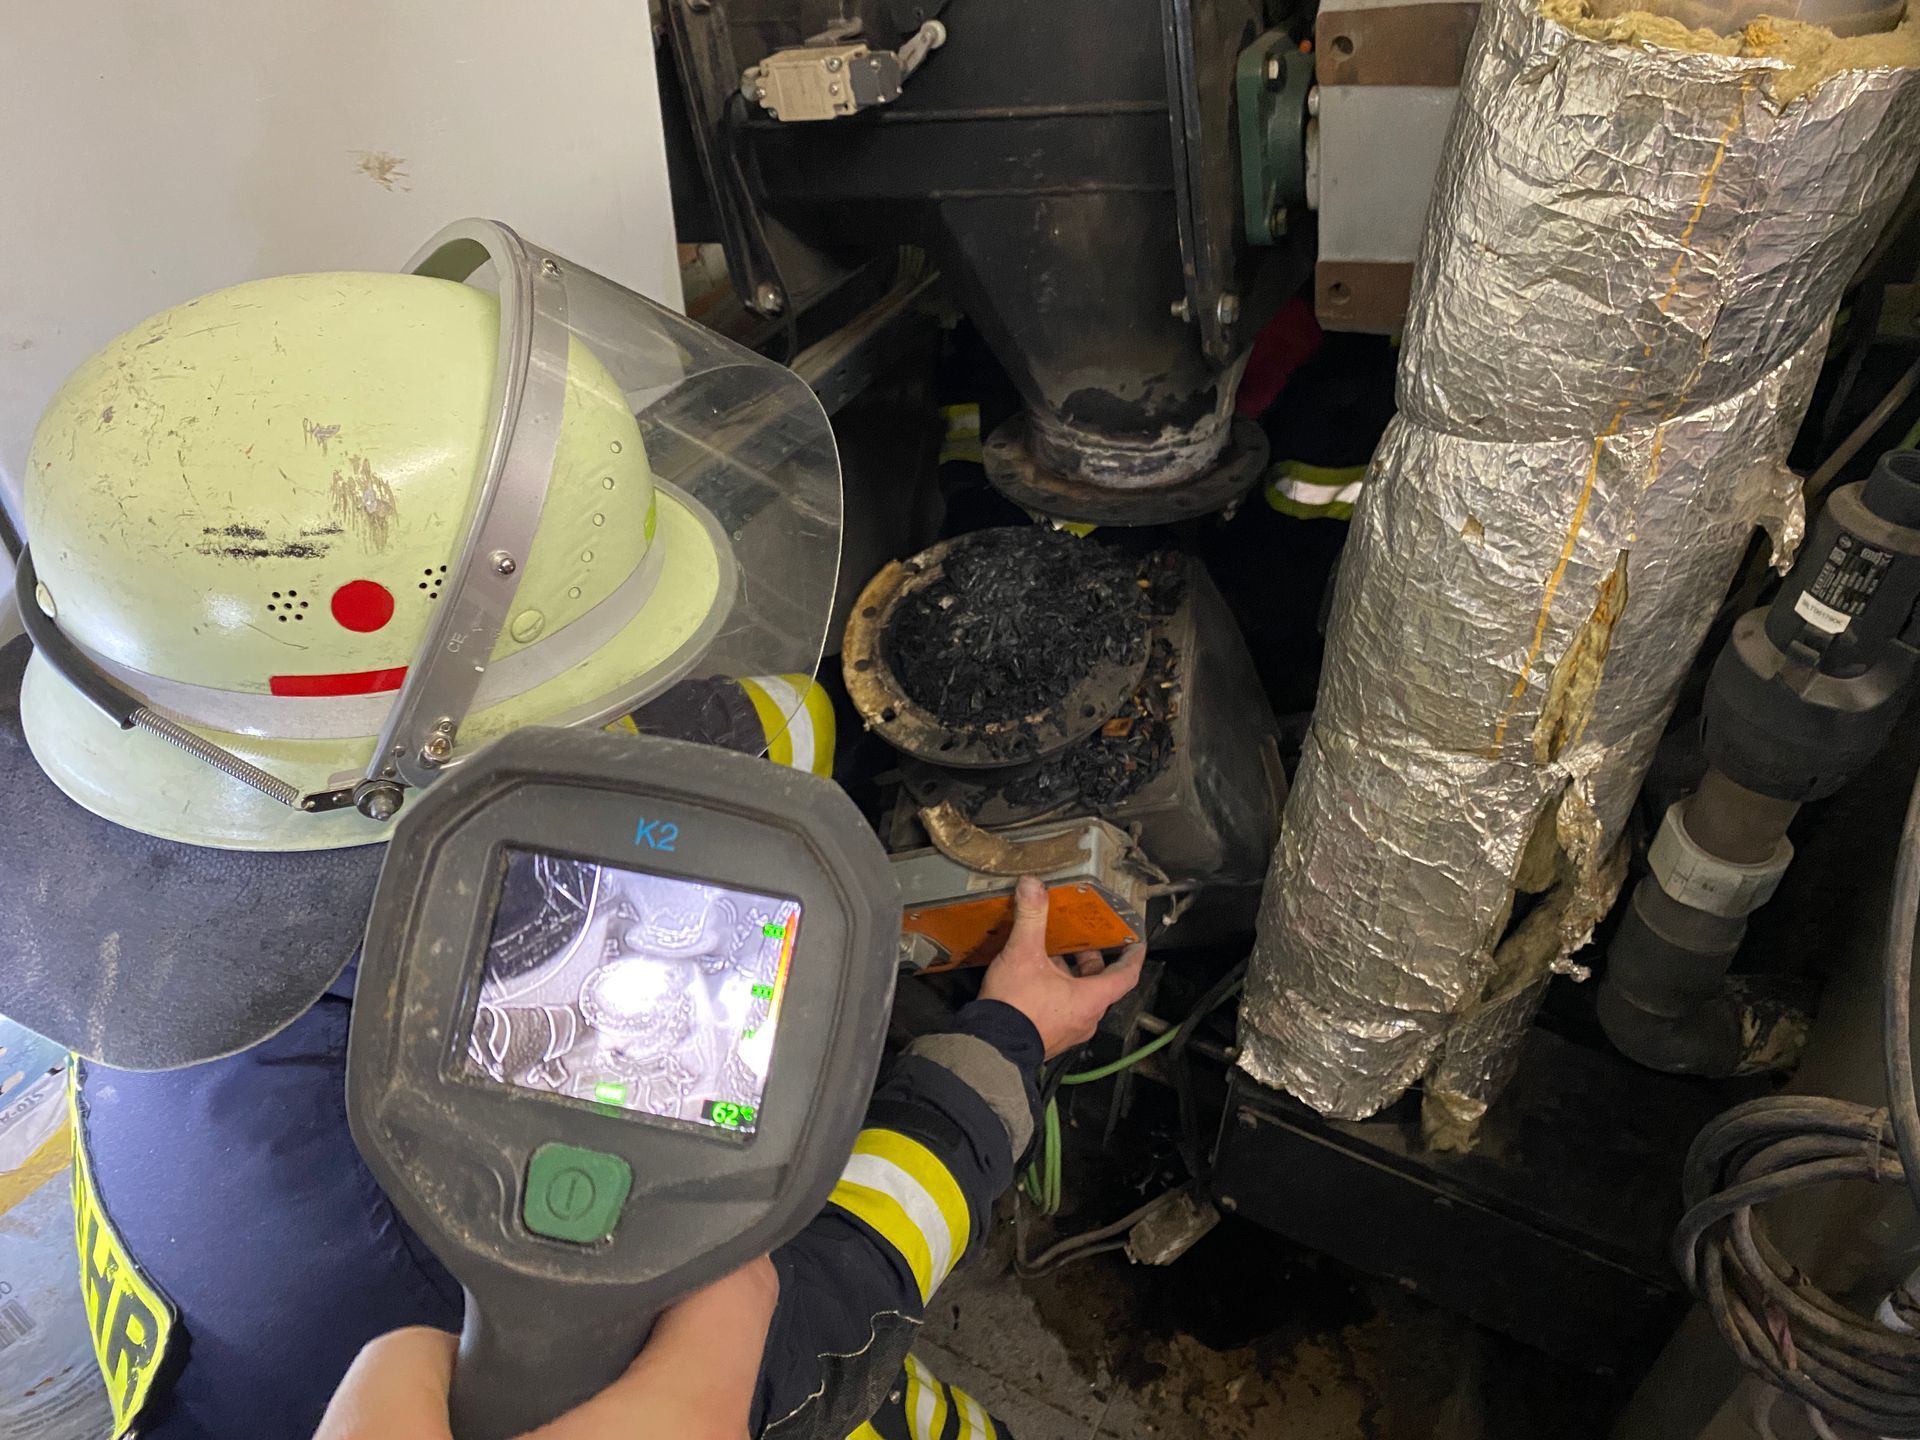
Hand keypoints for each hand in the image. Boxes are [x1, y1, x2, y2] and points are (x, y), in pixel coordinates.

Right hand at [313, 1257, 778, 1439]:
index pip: (737, 1273)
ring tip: (477, 1416)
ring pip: (637, 1423)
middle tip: (497, 1341)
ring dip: (567, 1412)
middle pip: (672, 1349)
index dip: (681, 1221)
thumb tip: (423, 1359)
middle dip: (583, 1338)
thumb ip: (398, 1377)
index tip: (606, 1194)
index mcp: (686, 1423)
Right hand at [979, 875, 1146, 1058]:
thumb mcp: (1023, 954)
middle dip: (1090, 959)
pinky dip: (1055, 990)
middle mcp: (1086, 1017)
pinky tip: (1033, 976)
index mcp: (1091, 999)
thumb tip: (1033, 886)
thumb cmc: (1015, 1008)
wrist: (991, 1047)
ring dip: (1069, 975)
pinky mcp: (1050, 1035)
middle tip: (1080, 938)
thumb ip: (1031, 918)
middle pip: (1099, 983)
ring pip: (1079, 996)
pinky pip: (1062, 1008)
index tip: (1136, 942)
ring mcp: (1069, 1029)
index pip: (1126, 975)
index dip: (1133, 955)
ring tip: (1049, 954)